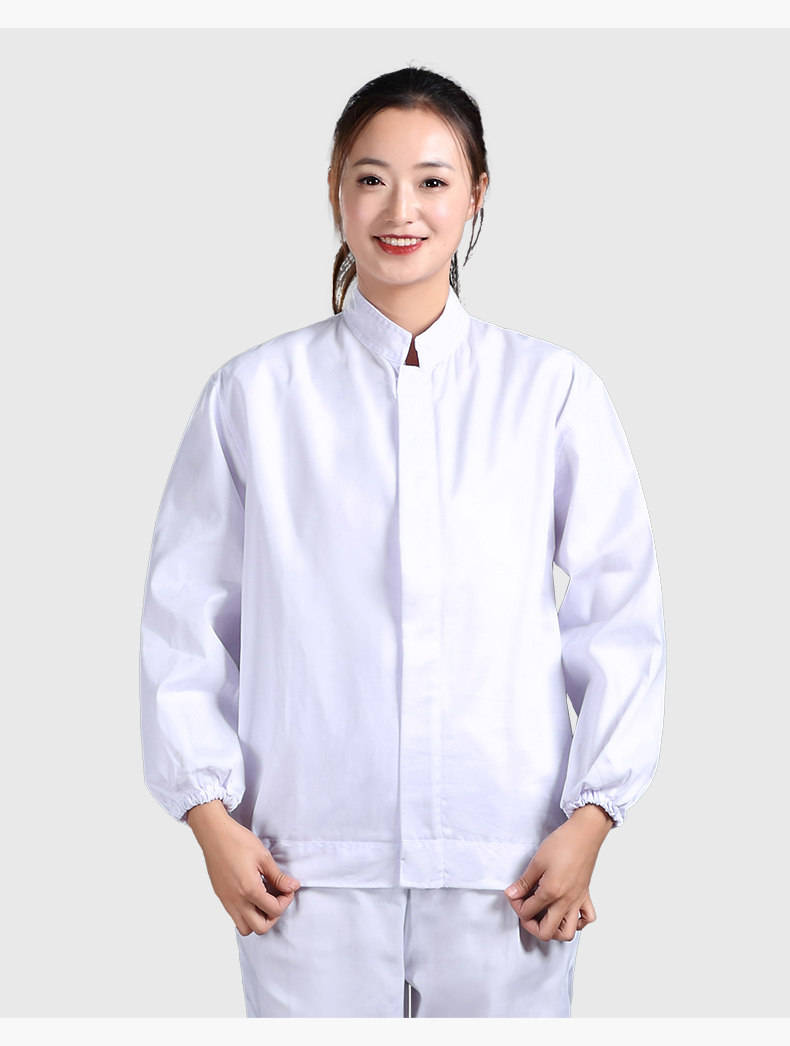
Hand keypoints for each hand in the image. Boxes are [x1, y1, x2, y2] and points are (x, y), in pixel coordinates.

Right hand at [186, 800, 300, 935]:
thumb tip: (292, 887)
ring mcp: (227, 901)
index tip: (288, 888)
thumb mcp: (263, 857)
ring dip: (258, 919)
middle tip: (278, 898)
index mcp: (249, 890)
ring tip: (264, 899)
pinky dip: (247, 914)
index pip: (274, 910)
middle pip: (260, 928)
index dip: (286, 900)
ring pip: (245, 928)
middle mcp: (236, 901)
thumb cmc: (237, 841)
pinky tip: (252, 895)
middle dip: (273, 916)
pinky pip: (235, 917)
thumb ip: (278, 876)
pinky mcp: (221, 897)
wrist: (214, 834)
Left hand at [504, 804, 612, 941]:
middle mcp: (566, 901)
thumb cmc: (563, 843)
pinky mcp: (585, 895)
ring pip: (568, 933)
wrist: (584, 834)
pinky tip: (567, 913)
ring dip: (554, 931)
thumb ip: (524, 882)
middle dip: (531, 926)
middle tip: (526, 911)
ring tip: (544, 918)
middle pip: (546, 932)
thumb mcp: (537, 861)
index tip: (513, 895)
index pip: (527, 911)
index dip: (516, 905)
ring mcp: (577, 900)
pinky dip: (577, 922)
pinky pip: (587, 919)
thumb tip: (511, 894)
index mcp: (551, 892)